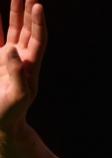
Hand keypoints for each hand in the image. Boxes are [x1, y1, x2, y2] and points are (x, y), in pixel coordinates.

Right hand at [0, 0, 45, 132]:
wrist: (3, 123)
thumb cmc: (10, 113)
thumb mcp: (15, 96)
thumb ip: (16, 74)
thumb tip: (13, 50)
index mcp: (30, 66)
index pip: (37, 40)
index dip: (38, 23)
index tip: (37, 5)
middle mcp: (24, 59)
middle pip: (29, 29)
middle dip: (29, 10)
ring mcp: (12, 58)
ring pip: (18, 30)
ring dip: (18, 12)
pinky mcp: (1, 60)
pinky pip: (5, 36)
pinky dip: (5, 24)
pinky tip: (5, 14)